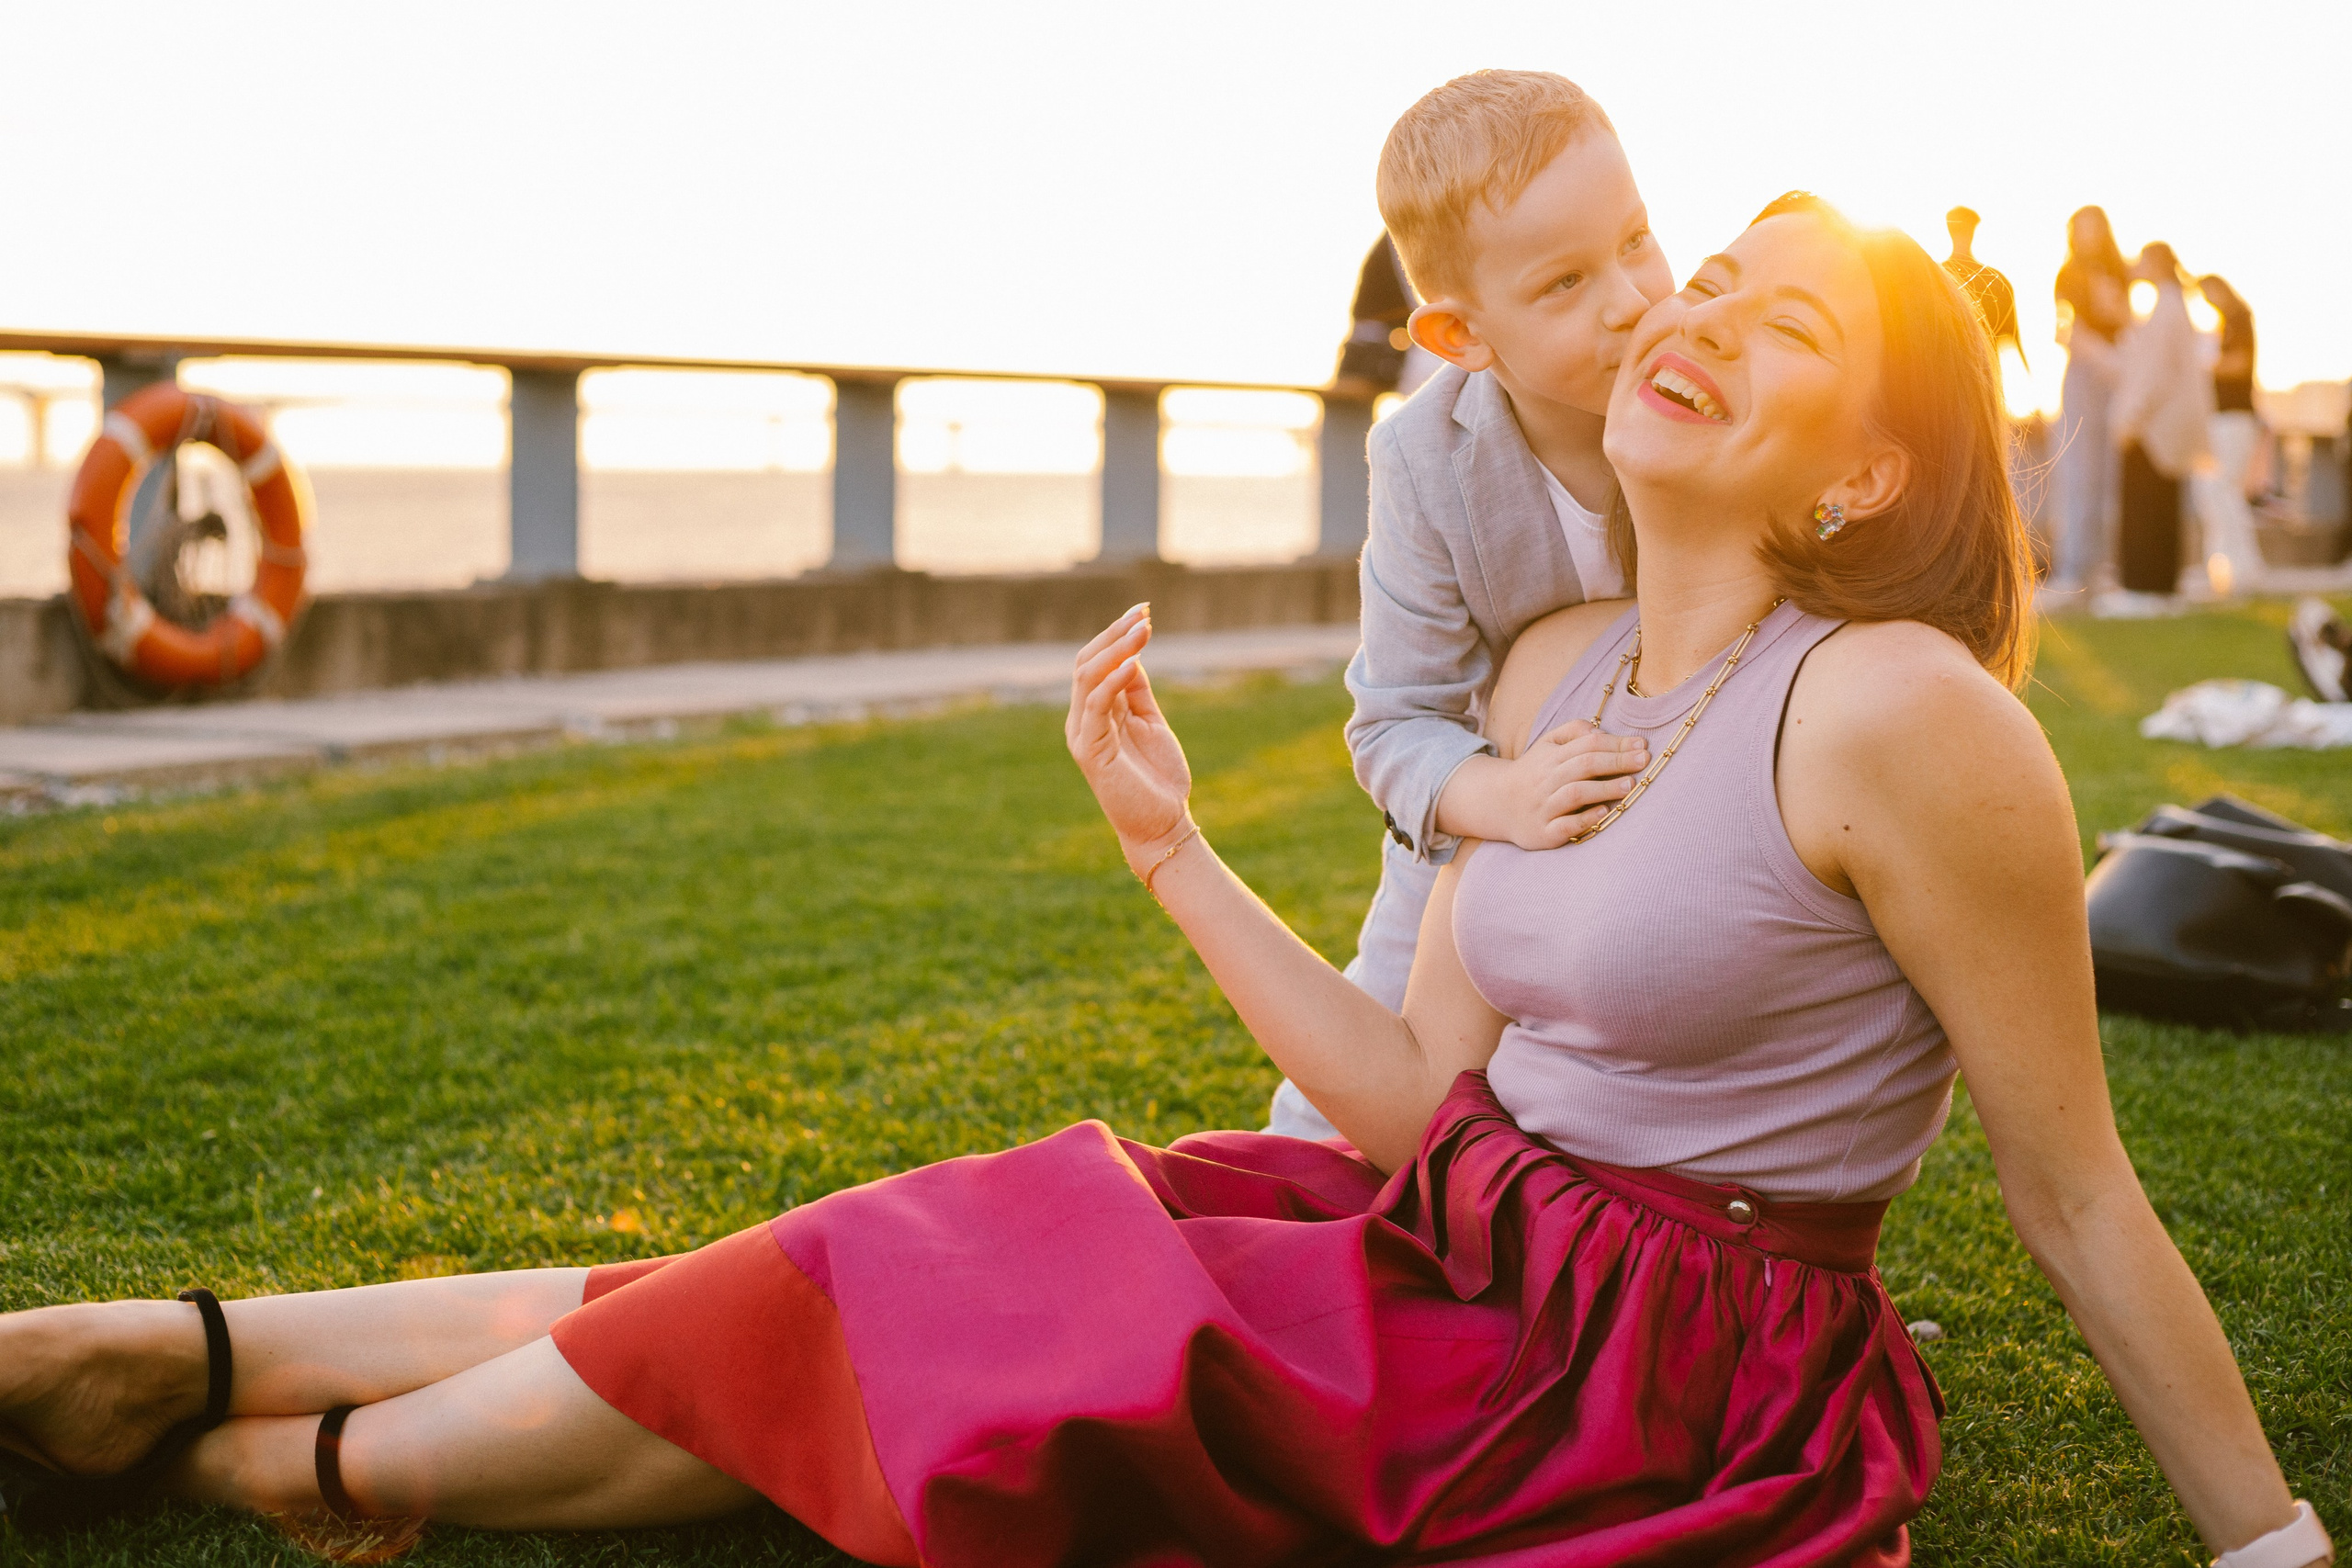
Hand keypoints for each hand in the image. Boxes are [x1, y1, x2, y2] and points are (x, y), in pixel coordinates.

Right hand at [1066, 605, 1194, 869]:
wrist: (1161, 825)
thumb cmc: (1157, 779)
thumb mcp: (1150, 723)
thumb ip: (1137, 692)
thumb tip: (1132, 654)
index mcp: (1096, 713)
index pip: (1096, 662)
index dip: (1116, 634)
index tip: (1144, 612)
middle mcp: (1083, 720)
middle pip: (1087, 662)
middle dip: (1115, 634)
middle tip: (1144, 612)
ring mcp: (1083, 734)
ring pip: (1088, 677)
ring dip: (1117, 648)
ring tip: (1144, 629)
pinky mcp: (1090, 750)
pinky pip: (1096, 705)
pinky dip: (1113, 680)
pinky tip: (1135, 660)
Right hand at [1443, 720, 1647, 849]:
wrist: (1498, 804)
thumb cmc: (1534, 772)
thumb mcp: (1547, 745)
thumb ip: (1572, 732)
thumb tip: (1599, 730)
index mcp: (1550, 756)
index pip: (1586, 745)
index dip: (1615, 744)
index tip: (1641, 745)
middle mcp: (1546, 780)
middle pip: (1583, 766)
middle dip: (1616, 762)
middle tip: (1643, 761)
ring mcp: (1544, 807)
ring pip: (1574, 794)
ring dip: (1603, 789)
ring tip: (1629, 786)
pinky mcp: (1543, 832)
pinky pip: (1564, 826)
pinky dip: (1584, 819)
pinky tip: (1603, 813)